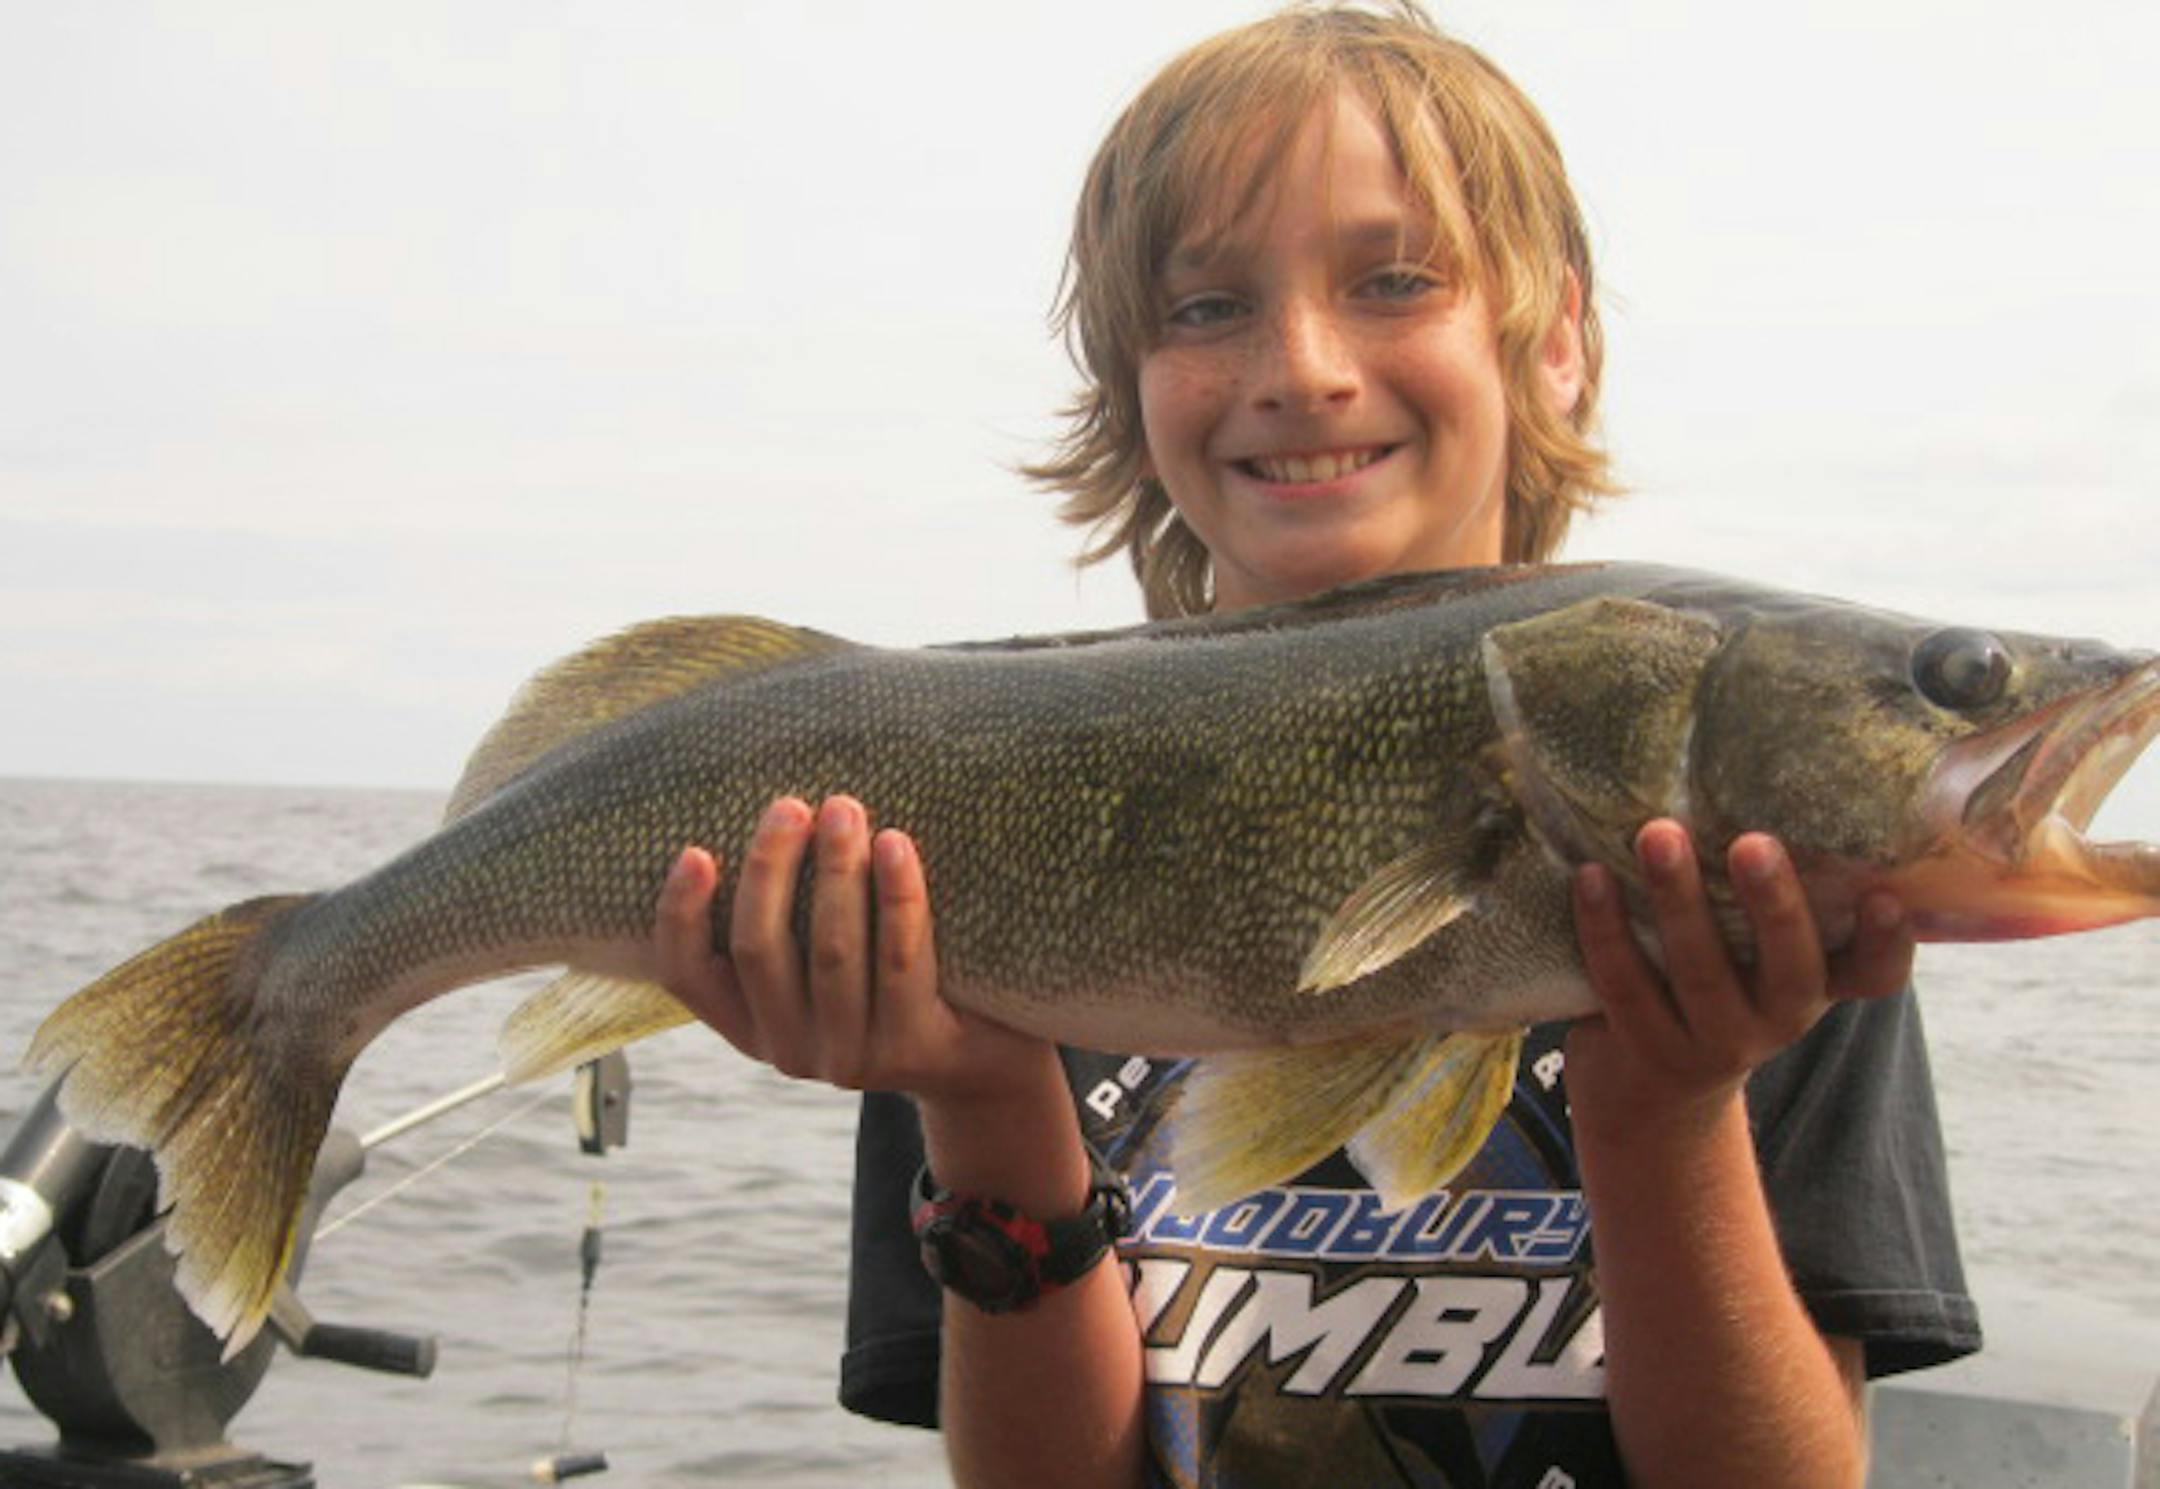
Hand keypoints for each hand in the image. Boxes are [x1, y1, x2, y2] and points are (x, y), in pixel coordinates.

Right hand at [653, 795, 1055, 1106]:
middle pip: (761, 951)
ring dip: (836, 871)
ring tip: (844, 809)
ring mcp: (852, 1058)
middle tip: (791, 806)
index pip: (689, 978)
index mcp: (753, 1027)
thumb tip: (764, 819)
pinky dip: (896, 896)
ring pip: (833, 952)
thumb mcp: (823, 968)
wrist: (982, 1061)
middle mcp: (791, 1051)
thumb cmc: (890, 986)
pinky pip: (900, 960)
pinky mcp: (913, 1050)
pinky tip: (896, 845)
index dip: (680, 917)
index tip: (696, 852)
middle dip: (771, 869)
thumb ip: (786, 920)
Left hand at [1564, 819, 1912, 1134]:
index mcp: (1819, 985)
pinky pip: (1625, 985)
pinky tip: (1589, 876)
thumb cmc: (1713, 984)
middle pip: (1788, 969)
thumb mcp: (1755, 953)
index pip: (1875, 974)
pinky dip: (1604, 927)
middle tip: (1753, 843)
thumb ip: (1763, 896)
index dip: (1888, 942)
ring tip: (1656, 835)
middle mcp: (1779, 1019)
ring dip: (1677, 899)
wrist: (1650, 1088)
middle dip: (1772, 904)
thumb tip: (1745, 779)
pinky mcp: (1648, 1048)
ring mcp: (1714, 1043)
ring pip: (1699, 973)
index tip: (1886, 896)